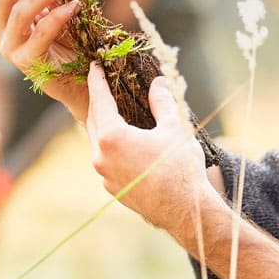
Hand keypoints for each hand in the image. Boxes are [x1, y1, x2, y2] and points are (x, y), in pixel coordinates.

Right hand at [0, 0, 87, 121]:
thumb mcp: (55, 9)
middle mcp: (0, 31)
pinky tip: (74, 6)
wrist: (77, 81)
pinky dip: (58, 16)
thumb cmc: (67, 43)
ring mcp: (9, 48)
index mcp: (3, 16)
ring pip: (20, 11)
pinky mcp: (26, 62)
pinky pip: (40, 32)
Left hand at [84, 64, 220, 237]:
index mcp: (111, 138)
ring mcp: (104, 175)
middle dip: (98, 101)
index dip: (96, 81)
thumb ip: (162, 102)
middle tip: (102, 84)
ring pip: (98, 142)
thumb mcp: (174, 128)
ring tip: (112, 111)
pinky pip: (106, 160)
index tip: (93, 67)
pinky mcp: (113, 189)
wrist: (184, 211)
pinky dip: (111, 146)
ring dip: (103, 125)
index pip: (99, 101)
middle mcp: (100, 157)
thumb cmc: (180, 168)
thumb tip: (159, 83)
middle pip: (94, 121)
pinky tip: (123, 142)